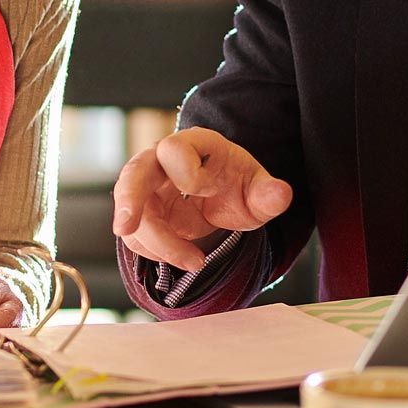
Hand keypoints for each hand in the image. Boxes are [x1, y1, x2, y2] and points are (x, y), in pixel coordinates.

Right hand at [111, 127, 291, 270]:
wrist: (220, 197)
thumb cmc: (236, 185)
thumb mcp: (257, 189)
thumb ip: (268, 194)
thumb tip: (281, 195)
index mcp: (192, 144)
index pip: (173, 150)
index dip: (189, 175)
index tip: (210, 192)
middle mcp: (161, 162)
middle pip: (134, 174)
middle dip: (129, 200)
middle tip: (125, 227)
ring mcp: (147, 189)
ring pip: (133, 213)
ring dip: (157, 242)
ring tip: (195, 262)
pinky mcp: (142, 214)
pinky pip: (136, 235)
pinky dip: (155, 252)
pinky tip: (183, 257)